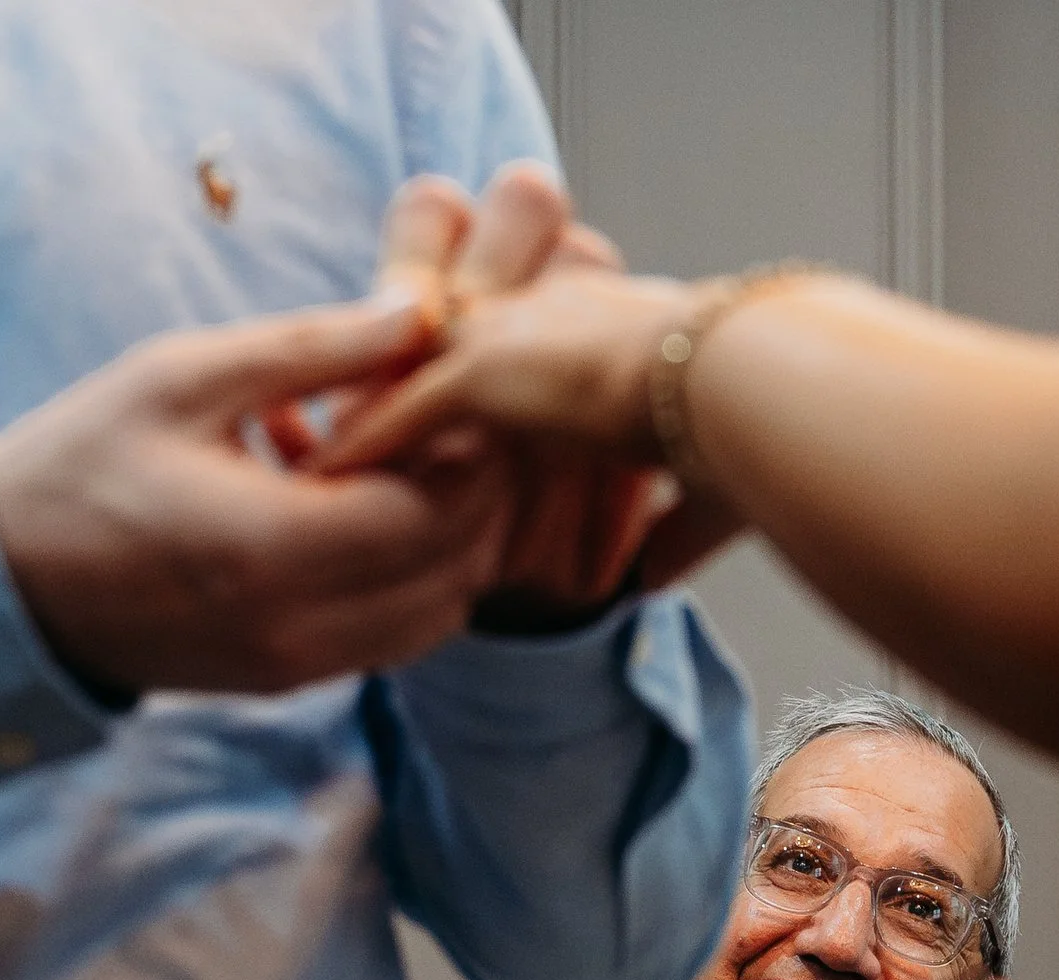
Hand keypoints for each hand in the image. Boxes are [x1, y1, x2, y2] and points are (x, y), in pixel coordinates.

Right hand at [0, 298, 510, 695]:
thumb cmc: (79, 463)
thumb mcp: (182, 378)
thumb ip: (312, 348)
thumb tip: (423, 311)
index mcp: (269, 549)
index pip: (439, 511)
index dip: (469, 448)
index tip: (452, 387)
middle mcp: (296, 626)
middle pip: (457, 567)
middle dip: (471, 491)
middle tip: (442, 418)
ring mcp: (296, 666)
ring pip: (439, 612)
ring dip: (445, 539)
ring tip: (399, 463)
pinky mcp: (289, 679)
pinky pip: (391, 635)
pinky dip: (404, 577)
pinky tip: (355, 513)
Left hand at [341, 166, 743, 626]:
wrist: (750, 392)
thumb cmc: (757, 432)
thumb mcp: (706, 489)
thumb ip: (670, 530)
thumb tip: (645, 581)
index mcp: (594, 332)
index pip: (507, 357)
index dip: (461, 397)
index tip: (424, 440)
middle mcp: (541, 318)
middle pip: (437, 348)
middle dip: (381, 389)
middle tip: (324, 438)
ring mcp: (507, 336)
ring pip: (403, 373)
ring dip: (356, 421)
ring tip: (301, 466)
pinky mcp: (482, 370)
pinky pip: (396, 415)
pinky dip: (356, 451)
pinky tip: (314, 483)